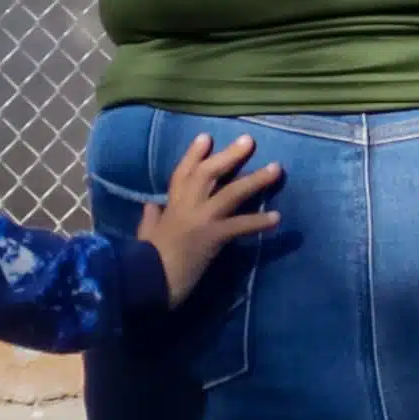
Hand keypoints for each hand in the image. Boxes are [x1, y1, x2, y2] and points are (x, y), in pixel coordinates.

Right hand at [136, 135, 282, 305]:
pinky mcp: (210, 237)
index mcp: (170, 206)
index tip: (207, 137)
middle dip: (229, 155)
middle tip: (250, 140)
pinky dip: (258, 222)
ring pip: (229, 193)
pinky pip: (238, 226)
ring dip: (254, 180)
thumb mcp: (145, 235)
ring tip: (277, 169)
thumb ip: (150, 219)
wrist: (142, 282)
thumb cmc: (143, 262)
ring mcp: (198, 220)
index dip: (194, 155)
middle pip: (208, 173)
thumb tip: (149, 206)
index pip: (182, 173)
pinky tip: (276, 218)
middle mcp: (185, 206)